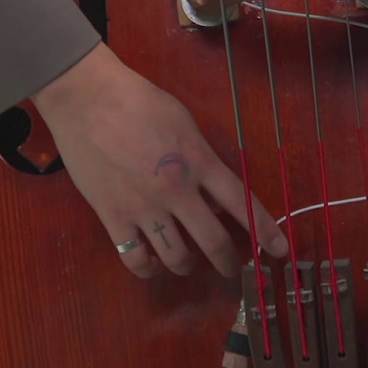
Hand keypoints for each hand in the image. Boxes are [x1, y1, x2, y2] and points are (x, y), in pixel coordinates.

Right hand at [31, 44, 288, 278]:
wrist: (86, 99)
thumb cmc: (138, 101)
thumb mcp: (184, 124)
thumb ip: (202, 159)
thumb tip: (214, 194)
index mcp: (199, 163)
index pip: (243, 204)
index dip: (265, 231)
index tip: (280, 251)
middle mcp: (177, 192)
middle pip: (214, 242)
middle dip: (229, 262)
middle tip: (232, 268)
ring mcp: (144, 208)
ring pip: (176, 258)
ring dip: (188, 266)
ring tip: (188, 263)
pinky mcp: (113, 217)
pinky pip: (135, 259)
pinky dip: (147, 268)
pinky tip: (150, 262)